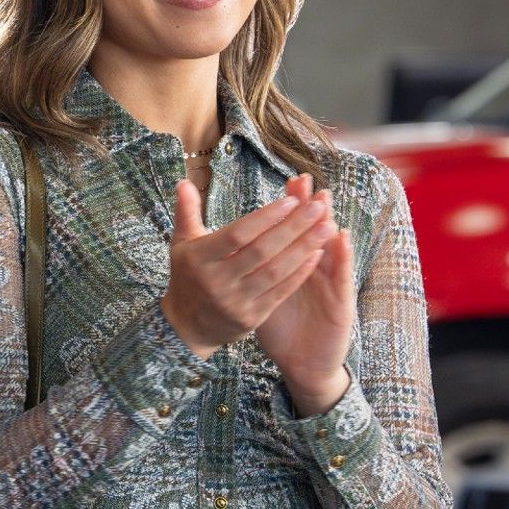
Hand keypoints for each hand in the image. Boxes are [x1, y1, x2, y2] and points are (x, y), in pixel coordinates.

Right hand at [160, 177, 333, 358]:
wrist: (188, 326)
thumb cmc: (188, 276)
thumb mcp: (181, 244)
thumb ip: (186, 212)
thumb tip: (184, 182)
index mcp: (198, 258)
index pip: (237, 234)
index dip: (265, 217)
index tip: (291, 200)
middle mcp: (216, 280)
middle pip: (262, 250)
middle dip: (294, 227)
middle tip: (319, 207)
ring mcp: (235, 301)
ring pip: (276, 270)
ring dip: (305, 247)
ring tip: (327, 226)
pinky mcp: (252, 317)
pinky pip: (281, 291)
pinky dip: (300, 272)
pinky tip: (318, 255)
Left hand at [254, 175, 356, 414]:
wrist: (304, 361)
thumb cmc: (281, 323)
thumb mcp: (260, 292)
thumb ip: (250, 264)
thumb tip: (230, 238)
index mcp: (295, 266)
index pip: (294, 232)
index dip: (293, 208)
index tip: (291, 182)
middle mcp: (318, 272)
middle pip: (314, 233)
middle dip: (309, 207)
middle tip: (308, 180)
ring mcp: (332, 285)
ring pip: (332, 250)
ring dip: (327, 224)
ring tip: (325, 198)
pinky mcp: (342, 303)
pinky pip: (342, 278)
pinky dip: (343, 257)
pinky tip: (342, 238)